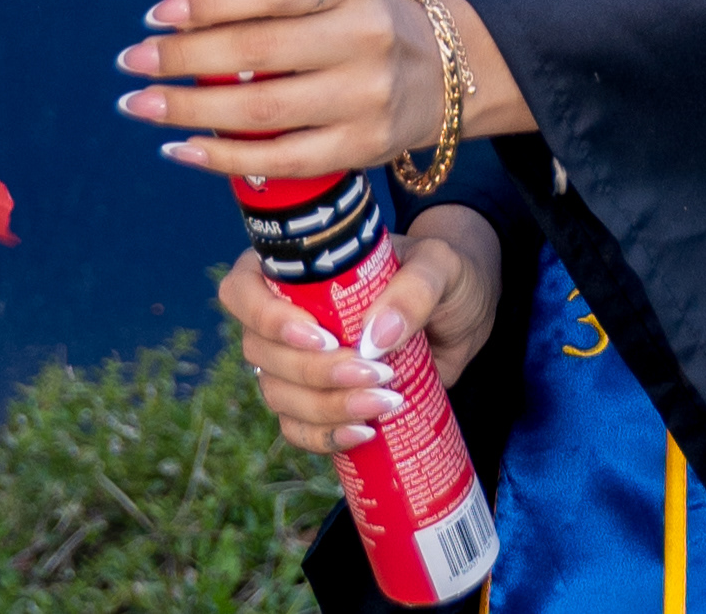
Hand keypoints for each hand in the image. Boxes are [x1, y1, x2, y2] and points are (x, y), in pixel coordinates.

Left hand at [110, 0, 431, 179]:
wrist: (444, 72)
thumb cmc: (354, 18)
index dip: (210, 1)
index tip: (156, 14)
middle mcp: (364, 38)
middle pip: (259, 54)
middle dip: (183, 60)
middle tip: (130, 62)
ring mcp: (367, 98)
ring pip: (264, 112)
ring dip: (190, 111)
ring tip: (139, 105)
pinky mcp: (364, 147)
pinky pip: (284, 160)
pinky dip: (226, 158)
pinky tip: (182, 149)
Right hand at [219, 208, 501, 455]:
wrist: (462, 317)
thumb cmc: (442, 276)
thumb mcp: (439, 266)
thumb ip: (414, 290)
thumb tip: (376, 337)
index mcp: (294, 268)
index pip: (243, 290)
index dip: (266, 318)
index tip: (321, 338)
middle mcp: (283, 316)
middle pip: (260, 353)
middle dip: (315, 372)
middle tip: (376, 372)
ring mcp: (295, 363)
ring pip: (278, 396)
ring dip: (326, 408)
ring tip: (384, 403)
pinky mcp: (318, 400)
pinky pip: (298, 430)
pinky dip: (326, 437)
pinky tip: (364, 433)